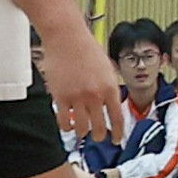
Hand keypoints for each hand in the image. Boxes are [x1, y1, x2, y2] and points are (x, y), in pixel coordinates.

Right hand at [38, 18, 116, 132]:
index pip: (117, 118)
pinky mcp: (60, 98)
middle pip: (99, 127)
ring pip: (81, 128)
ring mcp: (77, 98)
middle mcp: (95, 96)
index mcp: (110, 88)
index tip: (116, 139)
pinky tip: (68, 125)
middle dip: (99, 136)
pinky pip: (63, 121)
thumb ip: (110, 87)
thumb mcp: (108, 68)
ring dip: (82, 133)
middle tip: (98, 137)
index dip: (117, 132)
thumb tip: (111, 104)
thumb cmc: (87, 49)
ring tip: (82, 131)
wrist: (67, 38)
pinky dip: (66, 127)